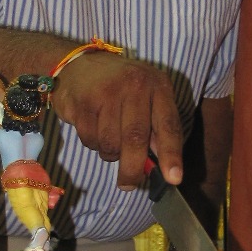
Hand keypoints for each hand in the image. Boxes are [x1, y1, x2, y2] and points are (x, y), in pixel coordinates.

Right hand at [50, 51, 183, 190]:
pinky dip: (92, 143)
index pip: (168, 125)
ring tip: (107, 138)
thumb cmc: (118, 88)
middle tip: (128, 185)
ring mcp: (107, 91)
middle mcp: (135, 85)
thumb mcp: (145, 99)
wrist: (77, 65)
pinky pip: (90, 139)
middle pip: (136, 139)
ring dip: (109, 153)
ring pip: (111, 143)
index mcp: (158, 86)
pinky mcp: (83, 101)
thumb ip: (156, 128)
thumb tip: (163, 167)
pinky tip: (92, 127)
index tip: (174, 179)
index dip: (171, 154)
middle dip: (133, 169)